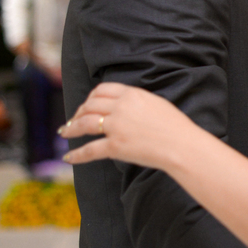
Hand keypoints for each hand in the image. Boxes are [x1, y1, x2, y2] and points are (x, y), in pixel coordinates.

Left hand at [58, 82, 189, 170]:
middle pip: (90, 105)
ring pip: (84, 123)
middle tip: (73, 119)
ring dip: (71, 128)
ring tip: (65, 132)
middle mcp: (120, 108)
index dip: (90, 97)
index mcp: (131, 94)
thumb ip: (137, 101)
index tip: (86, 104)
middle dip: (78, 112)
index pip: (102, 90)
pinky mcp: (115, 147)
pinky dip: (76, 155)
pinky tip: (68, 157)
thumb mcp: (156, 103)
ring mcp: (116, 127)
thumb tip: (124, 105)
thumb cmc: (176, 126)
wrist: (182, 145)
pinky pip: (90, 150)